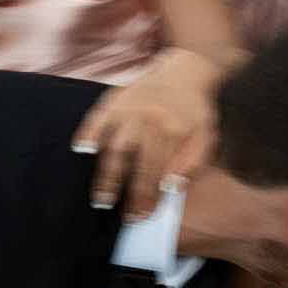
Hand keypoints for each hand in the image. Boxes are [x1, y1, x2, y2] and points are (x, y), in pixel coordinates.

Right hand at [72, 46, 228, 220]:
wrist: (185, 71)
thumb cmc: (194, 112)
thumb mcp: (206, 137)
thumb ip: (193, 163)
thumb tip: (171, 188)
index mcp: (175, 130)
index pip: (158, 171)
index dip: (149, 196)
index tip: (140, 216)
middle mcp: (150, 119)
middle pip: (134, 161)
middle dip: (126, 191)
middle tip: (118, 214)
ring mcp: (130, 108)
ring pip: (114, 143)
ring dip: (106, 173)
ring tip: (100, 197)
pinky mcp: (115, 99)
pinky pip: (97, 118)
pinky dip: (88, 133)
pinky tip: (81, 151)